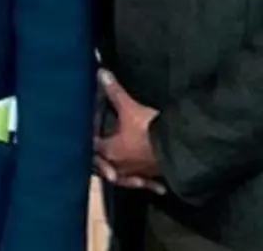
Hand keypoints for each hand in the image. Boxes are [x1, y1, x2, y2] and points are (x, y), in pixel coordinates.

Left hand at [93, 69, 165, 194]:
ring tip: (115, 174)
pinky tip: (157, 190)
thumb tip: (100, 73)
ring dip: (118, 173)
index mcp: (110, 151)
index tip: (84, 132)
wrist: (179, 147)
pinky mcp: (153, 176)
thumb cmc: (150, 129)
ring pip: (122, 177)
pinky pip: (147, 183)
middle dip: (98, 160)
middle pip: (103, 166)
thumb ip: (114, 91)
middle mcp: (120, 166)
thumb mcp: (130, 107)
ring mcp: (137, 173)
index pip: (90, 147)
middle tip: (93, 155)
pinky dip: (148, 184)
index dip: (87, 138)